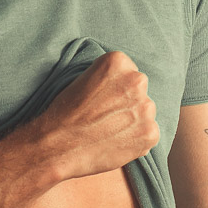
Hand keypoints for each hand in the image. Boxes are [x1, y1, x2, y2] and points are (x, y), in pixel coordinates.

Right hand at [36, 50, 159, 180]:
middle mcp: (136, 80)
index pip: (127, 72)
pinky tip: (116, 142)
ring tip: (109, 131)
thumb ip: (109, 79)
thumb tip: (125, 87)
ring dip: (133, 121)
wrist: (57, 145)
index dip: (115, 88)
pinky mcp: (150, 133)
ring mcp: (145, 108)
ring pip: (145, 112)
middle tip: (106, 116)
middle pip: (139, 90)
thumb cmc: (64, 113)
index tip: (103, 99)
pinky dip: (137, 140)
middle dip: (127, 102)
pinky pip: (149, 134)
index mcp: (118, 61)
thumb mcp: (84, 79)